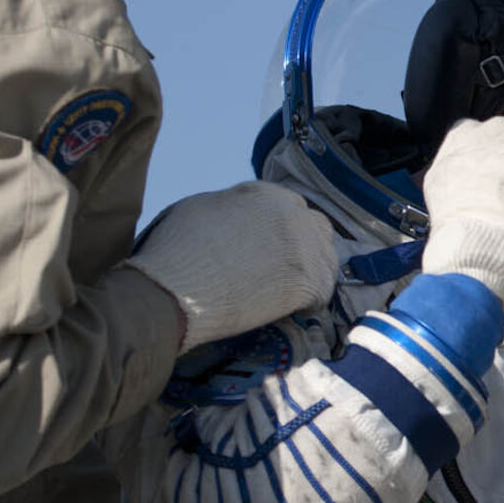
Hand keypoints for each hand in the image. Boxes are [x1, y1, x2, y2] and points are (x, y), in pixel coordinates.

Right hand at [131, 182, 342, 351]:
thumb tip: (238, 215)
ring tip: (291, 291)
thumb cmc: (176, 251)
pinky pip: (324, 292)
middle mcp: (292, 213)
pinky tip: (294, 309)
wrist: (176, 290)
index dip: (280, 229)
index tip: (272, 247)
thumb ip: (231, 206)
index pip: (288, 206)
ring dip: (312, 272)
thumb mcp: (200, 208)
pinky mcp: (310, 281)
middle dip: (303, 245)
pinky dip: (310, 302)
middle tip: (285, 268)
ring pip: (327, 257)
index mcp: (264, 193)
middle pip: (314, 226)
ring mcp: (305, 246)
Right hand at [421, 117, 503, 312]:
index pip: (469, 139)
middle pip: (497, 133)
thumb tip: (487, 194)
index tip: (503, 172)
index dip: (491, 153)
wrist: (472, 241)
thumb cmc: (464, 237)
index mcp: (446, 156)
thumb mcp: (450, 206)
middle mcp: (466, 139)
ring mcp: (493, 139)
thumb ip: (466, 189)